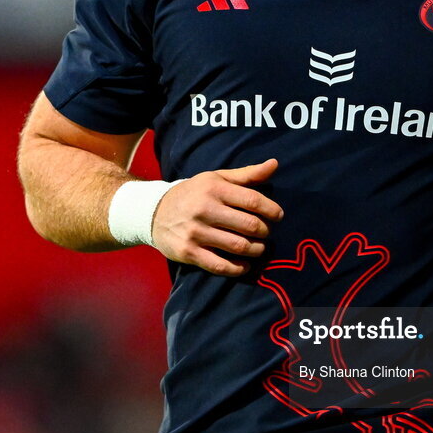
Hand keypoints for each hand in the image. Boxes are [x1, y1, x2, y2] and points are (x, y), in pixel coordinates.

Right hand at [152, 158, 283, 275]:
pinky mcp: (188, 252)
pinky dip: (238, 268)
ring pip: (238, 246)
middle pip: (249, 225)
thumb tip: (275, 164)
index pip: (252, 200)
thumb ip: (247, 174)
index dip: (271, 210)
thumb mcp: (217, 178)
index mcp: (214, 188)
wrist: (154, 212)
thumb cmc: (194, 193)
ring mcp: (196, 232)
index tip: (278, 216)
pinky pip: (220, 265)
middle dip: (265, 231)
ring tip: (259, 248)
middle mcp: (205, 209)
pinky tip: (245, 265)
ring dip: (256, 250)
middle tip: (267, 233)